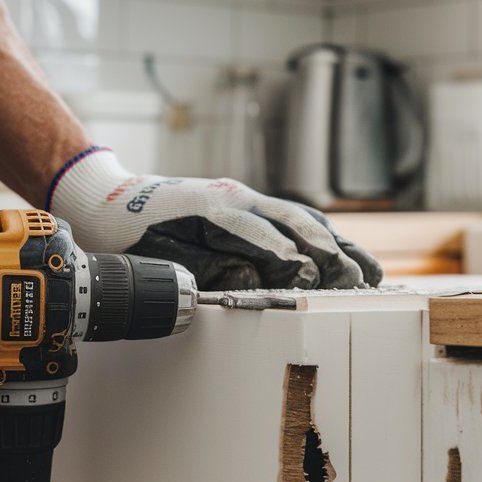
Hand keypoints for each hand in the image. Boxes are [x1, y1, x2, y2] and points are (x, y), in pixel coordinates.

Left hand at [47, 147, 382, 290]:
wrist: (109, 200)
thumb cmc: (130, 235)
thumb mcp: (159, 258)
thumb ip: (207, 270)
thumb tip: (252, 282)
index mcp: (215, 207)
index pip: (265, 237)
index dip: (292, 262)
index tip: (317, 282)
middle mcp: (238, 196)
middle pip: (297, 225)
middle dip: (332, 256)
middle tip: (361, 285)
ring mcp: (247, 198)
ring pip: (304, 220)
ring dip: (340, 246)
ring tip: (372, 274)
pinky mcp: (249, 206)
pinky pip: (294, 219)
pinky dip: (325, 238)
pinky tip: (349, 255)